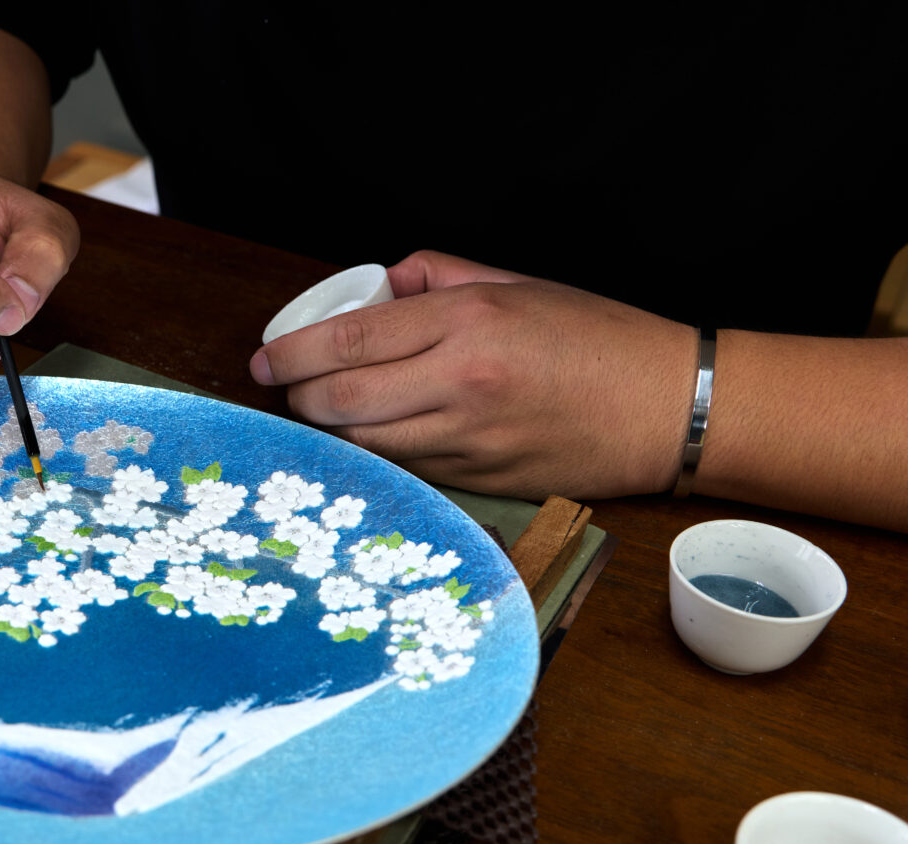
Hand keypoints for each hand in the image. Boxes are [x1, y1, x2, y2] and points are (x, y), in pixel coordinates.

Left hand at [249, 250, 698, 499]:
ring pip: (363, 444)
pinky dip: (375, 454)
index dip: (291, 354)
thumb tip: (379, 284)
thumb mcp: (517, 283)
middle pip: (339, 402)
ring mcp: (467, 440)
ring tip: (324, 412)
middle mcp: (460, 384)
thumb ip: (437, 275)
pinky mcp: (477, 481)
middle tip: (288, 387)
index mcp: (467, 323)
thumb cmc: (597, 338)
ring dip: (331, 431)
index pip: (349, 341)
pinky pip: (402, 469)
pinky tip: (373, 437)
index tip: (265, 358)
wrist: (666, 408)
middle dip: (298, 397)